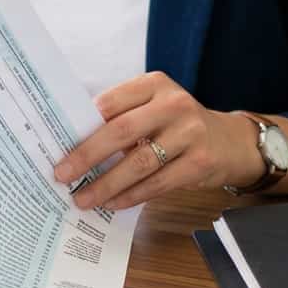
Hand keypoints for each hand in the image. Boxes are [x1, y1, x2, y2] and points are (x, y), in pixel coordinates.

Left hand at [52, 71, 265, 211]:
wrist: (231, 142)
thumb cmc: (177, 124)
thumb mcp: (152, 107)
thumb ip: (121, 116)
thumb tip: (71, 139)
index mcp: (153, 84)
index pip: (109, 102)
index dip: (81, 125)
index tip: (56, 143)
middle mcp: (173, 104)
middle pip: (120, 132)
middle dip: (86, 156)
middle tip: (62, 174)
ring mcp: (190, 133)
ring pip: (139, 163)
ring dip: (106, 184)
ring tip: (83, 197)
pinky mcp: (200, 163)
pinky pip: (158, 183)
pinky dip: (131, 195)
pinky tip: (112, 203)